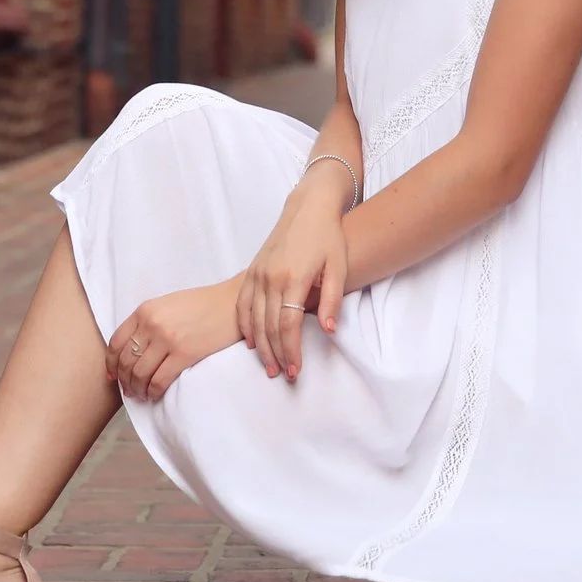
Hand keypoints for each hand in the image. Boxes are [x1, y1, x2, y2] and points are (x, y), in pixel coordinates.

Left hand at [106, 276, 243, 401]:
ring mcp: (167, 339)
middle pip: (126, 361)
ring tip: (141, 395)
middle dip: (124, 381)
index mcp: (145, 311)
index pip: (116, 343)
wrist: (232, 303)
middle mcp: (152, 324)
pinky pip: (159, 380)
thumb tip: (134, 349)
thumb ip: (148, 322)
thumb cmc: (202, 304)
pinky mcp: (184, 354)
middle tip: (129, 391)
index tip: (113, 376)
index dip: (111, 364)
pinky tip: (155, 394)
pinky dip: (153, 392)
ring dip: (138, 389)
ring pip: (140, 374)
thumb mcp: (167, 305)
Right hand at [237, 178, 350, 382]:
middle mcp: (271, 277)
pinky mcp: (252, 270)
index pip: (287, 324)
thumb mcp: (338, 267)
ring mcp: (258, 273)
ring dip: (260, 346)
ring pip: (253, 318)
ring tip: (269, 366)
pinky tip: (250, 341)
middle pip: (267, 326)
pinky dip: (244, 325)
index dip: (291, 350)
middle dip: (276, 354)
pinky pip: (242, 304)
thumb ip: (331, 300)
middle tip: (284, 374)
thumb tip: (329, 330)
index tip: (296, 369)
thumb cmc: (328, 237)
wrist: (308, 207)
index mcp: (293, 277)